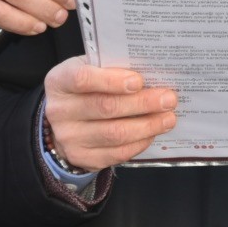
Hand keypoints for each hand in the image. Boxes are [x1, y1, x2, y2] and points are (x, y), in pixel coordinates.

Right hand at [41, 57, 176, 171]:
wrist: (63, 119)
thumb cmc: (84, 87)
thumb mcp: (89, 69)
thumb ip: (111, 68)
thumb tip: (151, 75)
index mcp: (59, 81)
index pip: (83, 79)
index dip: (112, 81)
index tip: (139, 81)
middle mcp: (59, 111)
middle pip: (105, 108)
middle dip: (142, 104)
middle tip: (168, 99)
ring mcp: (68, 138)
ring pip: (114, 134)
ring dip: (147, 126)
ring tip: (168, 118)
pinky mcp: (81, 158)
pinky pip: (116, 153)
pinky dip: (139, 143)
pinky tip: (152, 133)